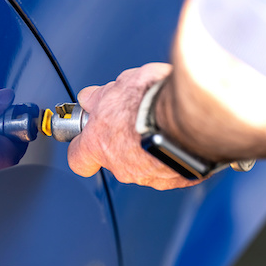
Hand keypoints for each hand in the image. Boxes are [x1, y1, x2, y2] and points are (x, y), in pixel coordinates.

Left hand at [68, 63, 200, 189]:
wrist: (187, 113)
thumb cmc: (150, 101)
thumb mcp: (117, 86)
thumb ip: (99, 97)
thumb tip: (89, 98)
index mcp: (99, 145)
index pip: (77, 159)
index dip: (82, 148)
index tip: (85, 138)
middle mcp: (121, 167)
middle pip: (114, 159)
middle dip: (122, 140)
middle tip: (134, 118)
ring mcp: (149, 176)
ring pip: (144, 164)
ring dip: (149, 147)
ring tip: (162, 123)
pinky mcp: (177, 179)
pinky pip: (171, 168)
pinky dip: (173, 154)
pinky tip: (179, 136)